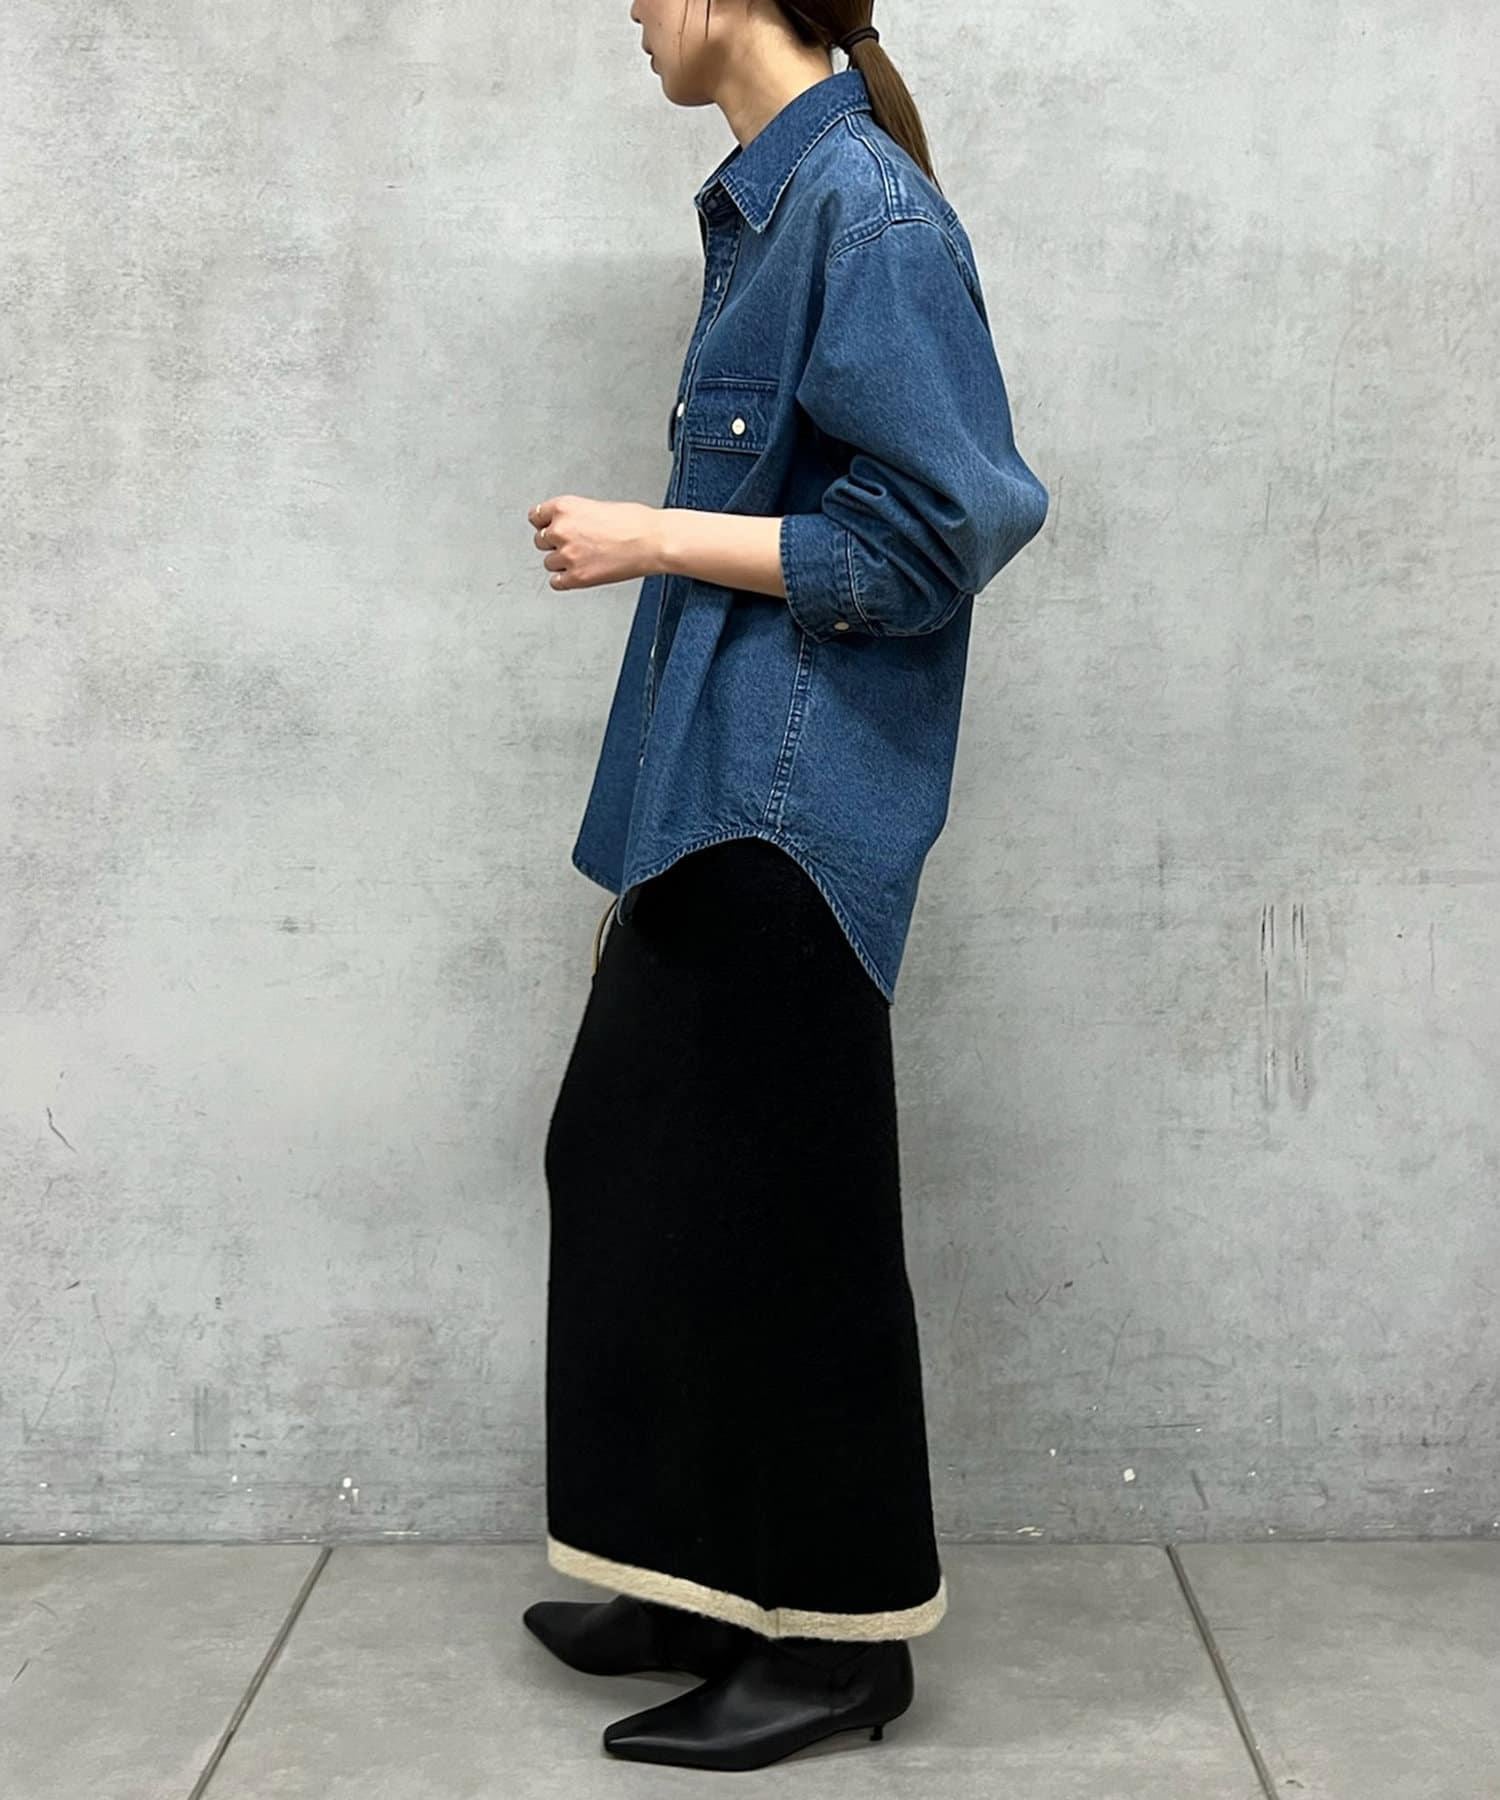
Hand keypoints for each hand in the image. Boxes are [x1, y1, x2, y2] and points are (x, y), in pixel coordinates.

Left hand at [527, 495, 662, 589]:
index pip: (536, 516)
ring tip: (584, 558)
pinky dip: (565, 580)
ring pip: (549, 563)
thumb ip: (575, 516)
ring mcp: (567, 555)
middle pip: (540, 541)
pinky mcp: (577, 578)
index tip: (549, 528)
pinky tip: (579, 573)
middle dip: (555, 543)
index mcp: (565, 507)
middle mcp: (561, 530)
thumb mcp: (597, 506)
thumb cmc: (635, 522)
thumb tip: (566, 526)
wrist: (652, 541)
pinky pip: (556, 582)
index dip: (545, 524)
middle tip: (574, 545)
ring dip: (562, 562)